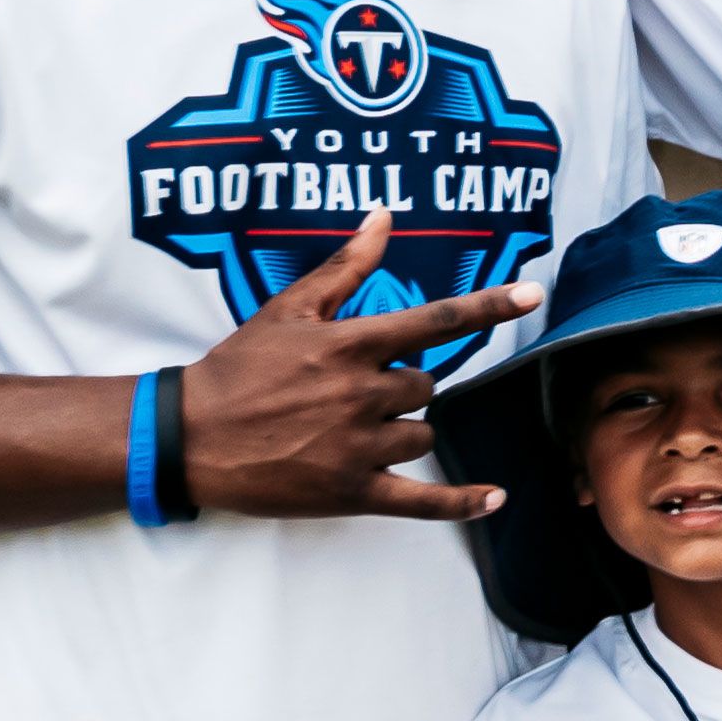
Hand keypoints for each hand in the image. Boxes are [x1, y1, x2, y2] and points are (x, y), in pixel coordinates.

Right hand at [178, 210, 537, 521]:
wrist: (188, 437)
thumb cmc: (237, 368)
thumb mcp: (287, 309)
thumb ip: (344, 267)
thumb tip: (383, 218)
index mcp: (350, 345)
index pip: (436, 321)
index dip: (489, 305)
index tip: (533, 293)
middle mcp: (362, 394)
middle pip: (425, 386)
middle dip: (400, 387)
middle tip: (349, 392)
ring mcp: (359, 446)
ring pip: (422, 434)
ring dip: (402, 430)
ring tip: (348, 429)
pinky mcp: (352, 491)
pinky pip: (421, 501)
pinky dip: (460, 502)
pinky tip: (493, 499)